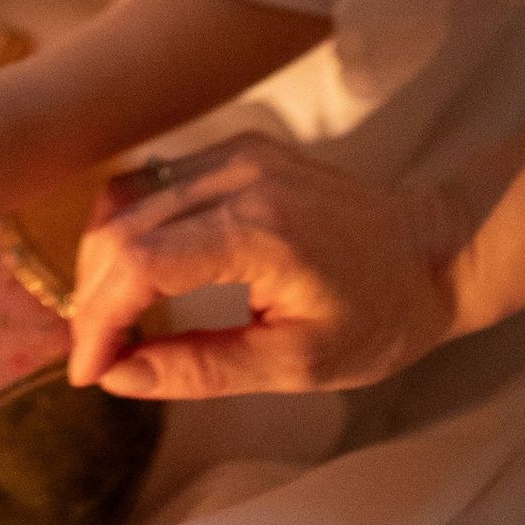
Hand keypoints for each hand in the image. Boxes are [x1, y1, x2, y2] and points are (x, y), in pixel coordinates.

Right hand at [66, 135, 461, 400]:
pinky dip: (131, 231)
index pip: (140, 261)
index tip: (89, 372)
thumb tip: (119, 377)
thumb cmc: (380, 317)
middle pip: (121, 227)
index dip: (98, 319)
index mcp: (261, 231)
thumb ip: (202, 370)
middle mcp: (241, 174)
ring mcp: (239, 151)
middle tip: (98, 357)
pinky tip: (140, 277)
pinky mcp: (239, 147)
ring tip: (113, 322)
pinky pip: (157, 181)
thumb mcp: (299, 365)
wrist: (435, 249)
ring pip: (128, 198)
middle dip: (93, 298)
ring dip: (104, 263)